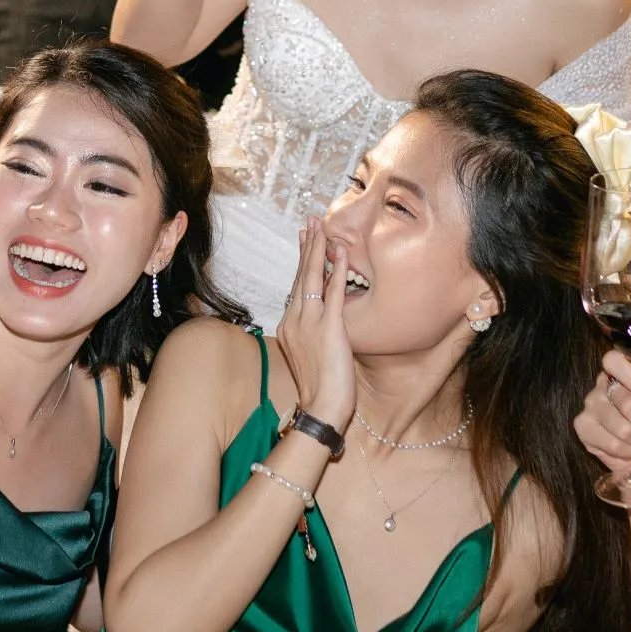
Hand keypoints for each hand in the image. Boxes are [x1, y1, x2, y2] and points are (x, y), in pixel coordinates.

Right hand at [273, 217, 357, 435]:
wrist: (321, 409)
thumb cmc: (320, 388)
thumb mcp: (312, 354)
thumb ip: (313, 333)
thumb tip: (323, 320)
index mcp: (289, 325)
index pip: (296, 285)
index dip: (302, 260)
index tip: (306, 239)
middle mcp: (295, 320)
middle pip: (301, 275)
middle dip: (308, 246)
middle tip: (311, 221)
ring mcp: (310, 323)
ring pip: (312, 277)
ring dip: (319, 249)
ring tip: (323, 227)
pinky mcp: (329, 329)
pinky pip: (333, 292)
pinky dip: (337, 269)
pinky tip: (341, 252)